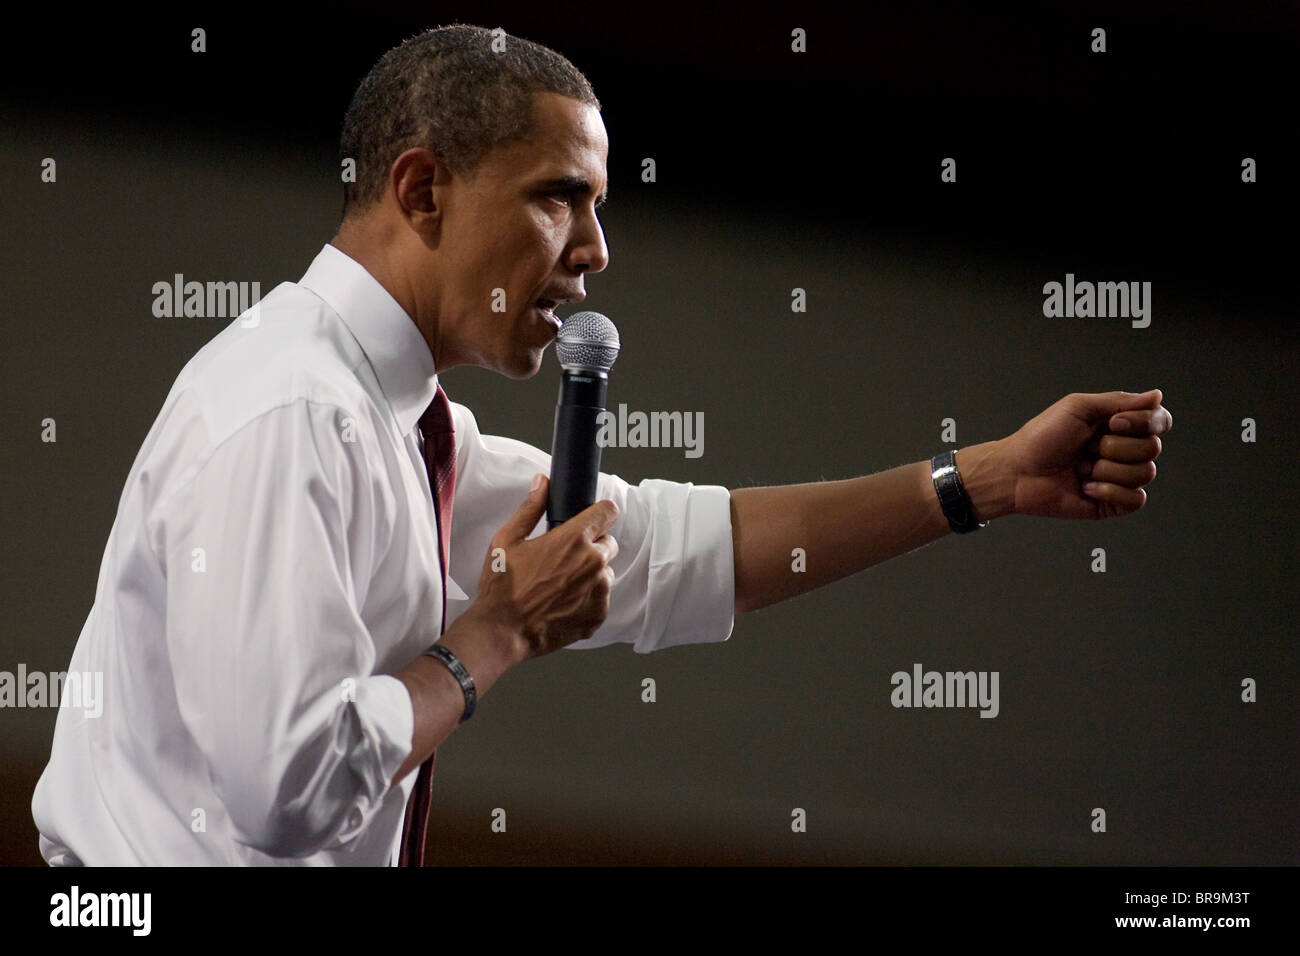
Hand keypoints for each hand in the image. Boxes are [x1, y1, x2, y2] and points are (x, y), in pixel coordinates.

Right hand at [471, 474, 619, 657]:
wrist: (502, 631)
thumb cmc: (502, 586)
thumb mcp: (507, 539)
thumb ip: (530, 508)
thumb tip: (542, 483)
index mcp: (574, 540)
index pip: (608, 512)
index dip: (599, 513)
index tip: (590, 519)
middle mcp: (593, 563)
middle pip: (609, 543)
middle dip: (591, 547)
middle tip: (563, 559)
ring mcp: (598, 591)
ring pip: (606, 573)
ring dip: (591, 574)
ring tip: (560, 584)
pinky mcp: (598, 615)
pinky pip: (602, 598)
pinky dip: (588, 599)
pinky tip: (562, 603)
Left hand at [1000, 389, 1171, 519]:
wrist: (1017, 471)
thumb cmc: (1041, 437)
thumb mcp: (1078, 408)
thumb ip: (1119, 401)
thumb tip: (1158, 396)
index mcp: (1119, 425)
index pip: (1159, 421)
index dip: (1144, 423)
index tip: (1112, 424)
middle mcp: (1124, 450)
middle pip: (1153, 448)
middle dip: (1115, 448)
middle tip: (1085, 448)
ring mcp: (1120, 477)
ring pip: (1145, 474)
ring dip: (1107, 470)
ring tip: (1081, 469)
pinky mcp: (1113, 503)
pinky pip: (1136, 499)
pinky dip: (1109, 491)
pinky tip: (1086, 487)